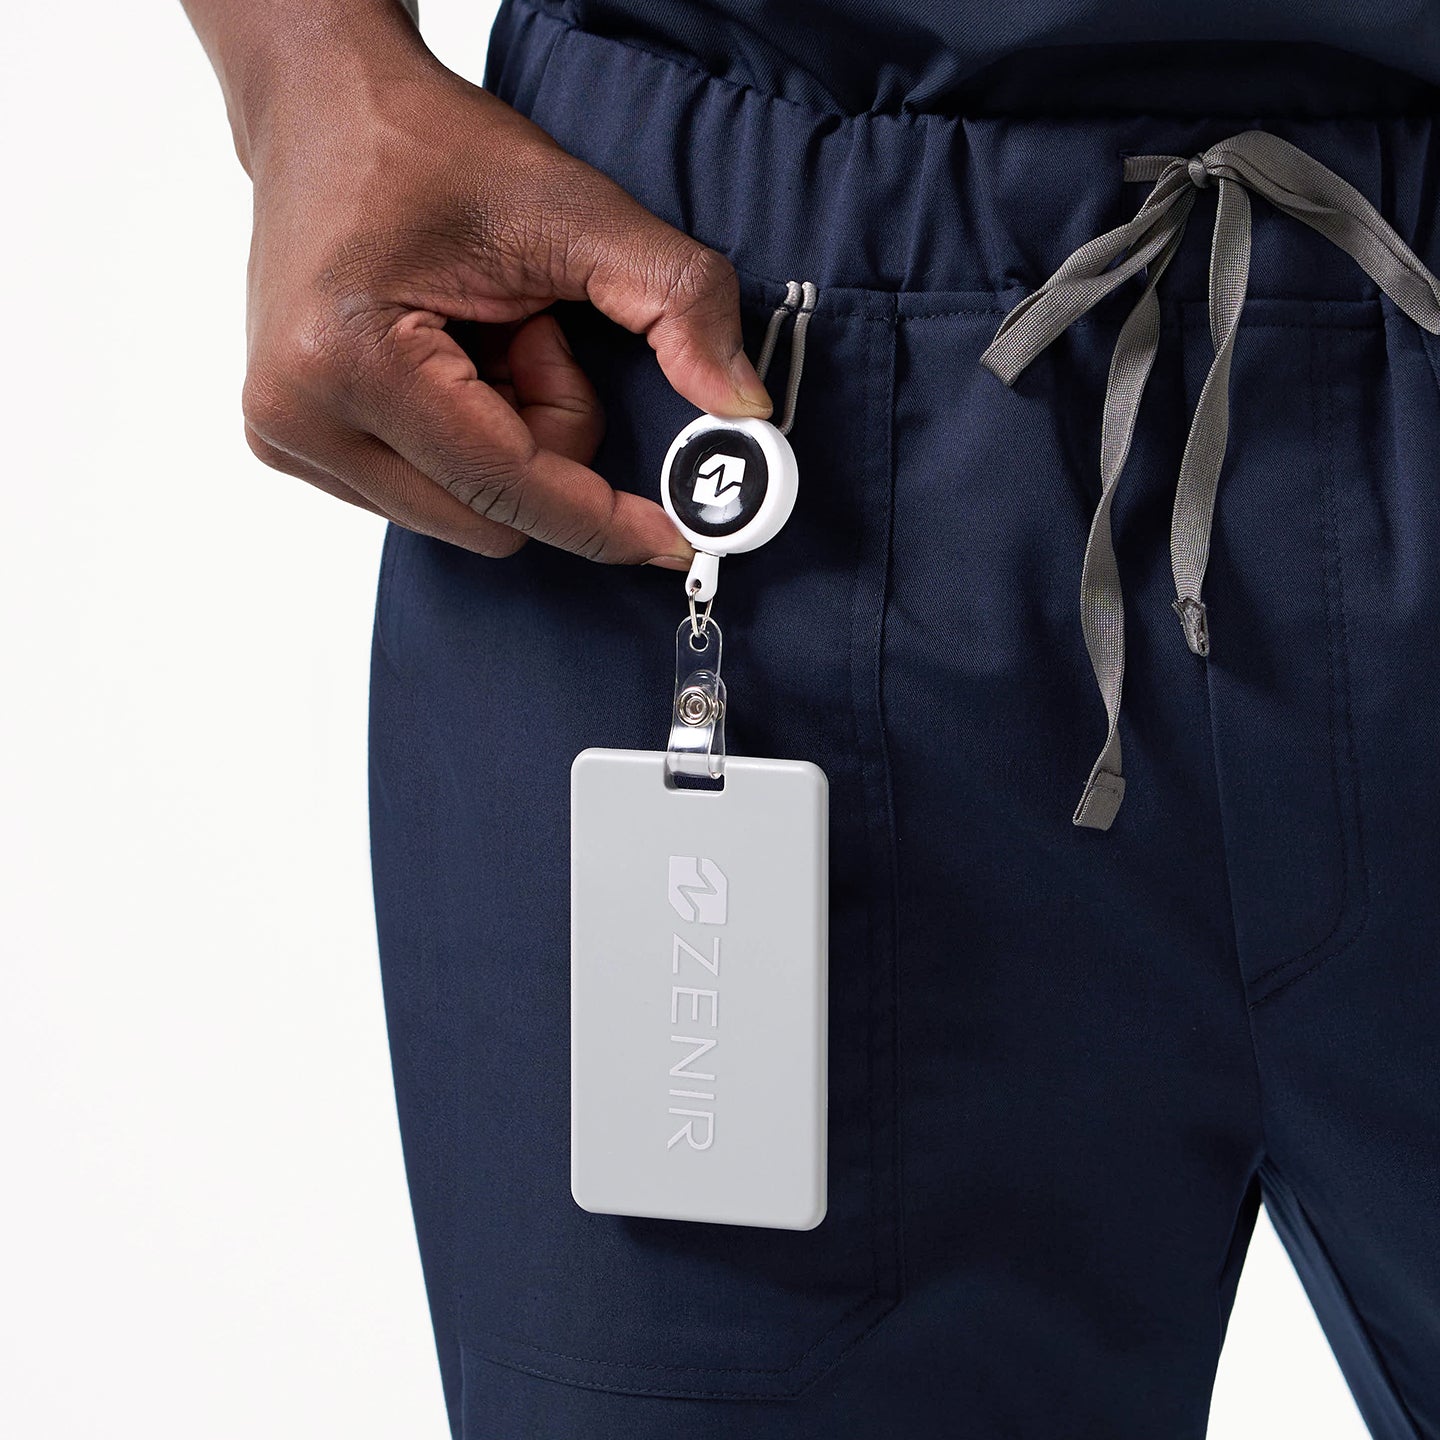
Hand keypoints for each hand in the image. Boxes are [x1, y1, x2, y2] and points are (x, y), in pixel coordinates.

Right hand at [221, 5, 770, 565]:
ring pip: (466, 513)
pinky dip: (471, 442)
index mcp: (350, 359)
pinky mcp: (293, 443)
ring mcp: (286, 436)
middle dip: (547, 444)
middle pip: (491, 517)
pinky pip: (430, 494)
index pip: (507, 486)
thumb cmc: (427, 147)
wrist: (321, 106)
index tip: (675, 540)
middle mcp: (299, 415)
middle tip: (538, 338)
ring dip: (510, 441)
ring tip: (488, 337)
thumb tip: (745, 407)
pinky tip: (454, 359)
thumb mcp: (575, 209)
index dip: (603, 519)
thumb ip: (679, 302)